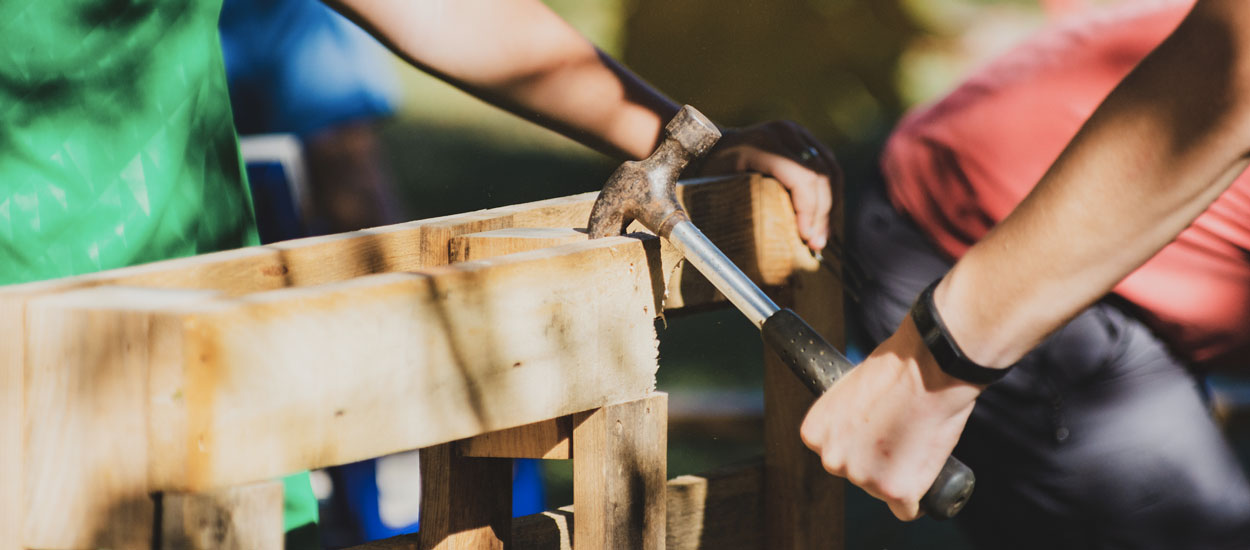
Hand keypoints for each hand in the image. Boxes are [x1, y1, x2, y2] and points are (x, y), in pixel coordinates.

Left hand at [698, 121, 840, 250]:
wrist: (712, 144)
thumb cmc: (711, 173)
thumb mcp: (720, 188)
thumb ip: (741, 207)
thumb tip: (765, 246)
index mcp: (762, 144)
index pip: (802, 177)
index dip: (810, 209)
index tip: (806, 237)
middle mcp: (783, 132)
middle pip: (820, 175)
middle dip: (822, 213)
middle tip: (817, 244)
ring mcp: (797, 132)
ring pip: (830, 171)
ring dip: (830, 206)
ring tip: (822, 236)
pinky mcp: (805, 138)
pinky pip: (829, 167)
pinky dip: (830, 194)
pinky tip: (824, 218)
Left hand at [799, 315, 981, 519]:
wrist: (929, 369)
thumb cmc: (896, 369)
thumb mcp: (850, 389)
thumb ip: (845, 418)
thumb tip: (855, 429)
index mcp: (814, 434)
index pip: (836, 454)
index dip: (861, 443)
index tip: (878, 430)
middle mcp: (831, 460)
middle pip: (857, 474)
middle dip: (878, 462)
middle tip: (902, 434)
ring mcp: (862, 478)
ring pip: (882, 490)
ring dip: (900, 474)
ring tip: (916, 439)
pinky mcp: (895, 492)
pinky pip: (906, 509)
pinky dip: (917, 497)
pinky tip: (924, 470)